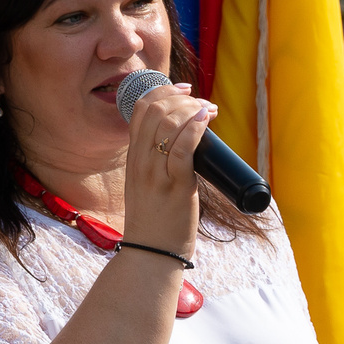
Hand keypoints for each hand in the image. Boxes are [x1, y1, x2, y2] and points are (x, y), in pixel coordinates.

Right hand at [120, 80, 214, 258]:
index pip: (140, 109)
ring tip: (209, 111)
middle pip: (155, 109)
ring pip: (168, 123)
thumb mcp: (147, 183)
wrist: (152, 253)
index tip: (185, 90)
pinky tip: (206, 119)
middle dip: (182, 97)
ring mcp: (156, 173)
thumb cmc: (156, 220)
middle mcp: (141, 161)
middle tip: (202, 104)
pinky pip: (182, 148)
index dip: (163, 91)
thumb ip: (157, 161)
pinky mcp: (176, 187)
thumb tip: (183, 139)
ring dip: (192, 109)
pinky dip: (195, 129)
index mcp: (134, 157)